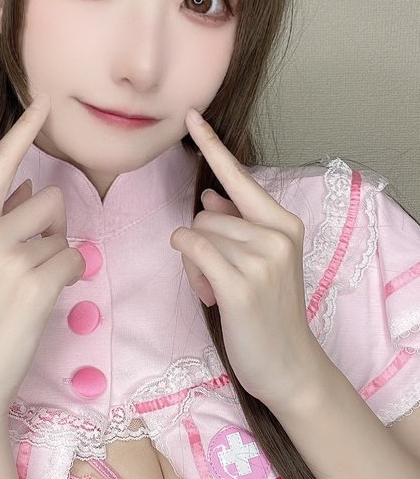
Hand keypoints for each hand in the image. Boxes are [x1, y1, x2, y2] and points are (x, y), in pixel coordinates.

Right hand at [0, 95, 85, 421]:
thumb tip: (31, 185)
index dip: (23, 132)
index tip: (45, 102)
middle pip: (51, 199)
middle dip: (57, 227)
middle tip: (35, 266)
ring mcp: (9, 257)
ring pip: (66, 232)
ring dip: (62, 256)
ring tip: (33, 289)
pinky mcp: (35, 281)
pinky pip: (76, 260)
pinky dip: (71, 278)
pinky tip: (46, 301)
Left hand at [170, 108, 324, 411]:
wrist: (288, 364)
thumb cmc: (268, 312)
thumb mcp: (259, 262)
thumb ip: (237, 227)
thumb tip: (210, 198)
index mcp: (284, 225)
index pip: (239, 178)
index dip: (212, 146)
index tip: (191, 114)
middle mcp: (277, 236)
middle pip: (205, 215)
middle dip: (201, 246)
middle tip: (219, 280)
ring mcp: (261, 260)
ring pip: (196, 234)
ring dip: (195, 266)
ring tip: (219, 292)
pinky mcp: (240, 285)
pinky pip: (193, 250)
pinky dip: (190, 268)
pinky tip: (210, 294)